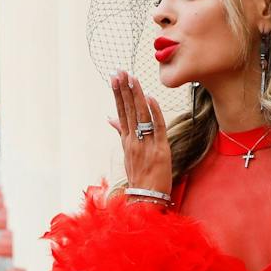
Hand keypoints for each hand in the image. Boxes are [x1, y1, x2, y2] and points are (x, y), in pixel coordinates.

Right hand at [107, 70, 171, 194]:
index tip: (115, 78)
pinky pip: (157, 127)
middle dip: (123, 89)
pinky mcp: (160, 150)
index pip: (121, 112)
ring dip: (136, 96)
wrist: (145, 199)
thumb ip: (121, 134)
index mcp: (126, 141)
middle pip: (127, 110)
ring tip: (132, 78)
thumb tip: (111, 119)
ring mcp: (145, 145)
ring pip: (140, 115)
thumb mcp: (127, 155)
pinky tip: (150, 98)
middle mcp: (133, 141)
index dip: (118, 94)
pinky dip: (154, 113)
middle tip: (119, 71)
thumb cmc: (139, 178)